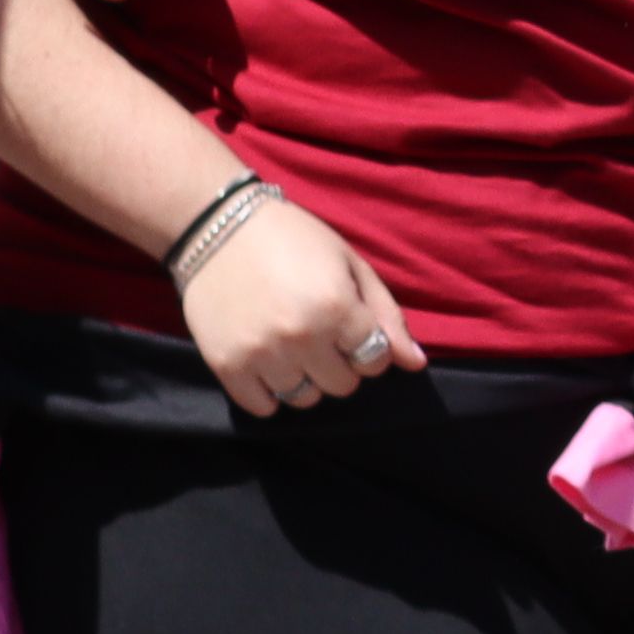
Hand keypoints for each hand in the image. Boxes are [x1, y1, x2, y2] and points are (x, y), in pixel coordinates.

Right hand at [178, 183, 414, 414]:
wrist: (217, 225)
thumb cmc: (293, 239)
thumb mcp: (349, 264)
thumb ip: (386, 315)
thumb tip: (416, 364)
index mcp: (337, 307)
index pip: (375, 360)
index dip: (369, 347)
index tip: (351, 330)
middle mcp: (301, 335)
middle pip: (342, 386)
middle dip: (339, 364)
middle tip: (319, 335)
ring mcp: (261, 353)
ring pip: (304, 399)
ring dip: (305, 378)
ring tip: (291, 346)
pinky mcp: (226, 365)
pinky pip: (262, 407)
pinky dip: (269, 393)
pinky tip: (267, 362)